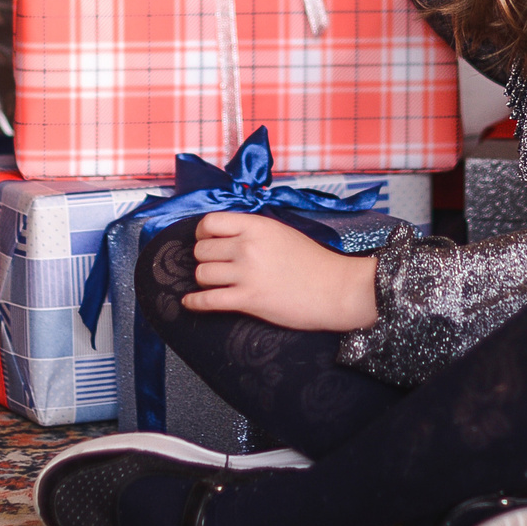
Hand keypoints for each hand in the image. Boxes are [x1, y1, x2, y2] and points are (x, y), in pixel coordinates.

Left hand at [179, 212, 379, 331]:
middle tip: (214, 265)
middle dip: (204, 259)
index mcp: (256, 226)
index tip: (207, 241)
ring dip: (205, 280)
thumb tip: (225, 236)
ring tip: (214, 283)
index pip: (209, 223)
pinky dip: (195, 302)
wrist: (337, 289)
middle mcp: (247, 246)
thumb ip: (253, 231)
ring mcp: (247, 274)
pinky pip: (208, 301)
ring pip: (202, 274)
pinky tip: (190, 302)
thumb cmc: (313, 261)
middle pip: (202, 250)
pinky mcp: (249, 300)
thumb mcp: (282, 232)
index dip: (202, 234)